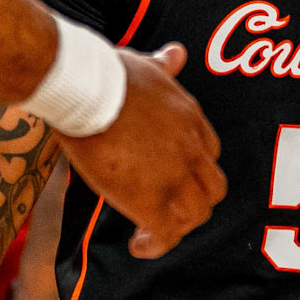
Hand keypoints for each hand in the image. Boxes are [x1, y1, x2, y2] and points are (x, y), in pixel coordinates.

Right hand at [59, 43, 225, 258]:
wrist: (86, 88)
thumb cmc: (106, 73)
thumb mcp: (145, 64)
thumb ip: (163, 64)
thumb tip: (176, 53)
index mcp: (191, 118)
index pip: (209, 152)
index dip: (192, 170)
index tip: (171, 176)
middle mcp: (191, 149)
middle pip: (213, 189)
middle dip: (193, 203)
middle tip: (167, 211)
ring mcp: (174, 176)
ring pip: (195, 216)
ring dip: (176, 227)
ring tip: (150, 233)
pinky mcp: (149, 199)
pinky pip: (166, 234)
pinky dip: (155, 245)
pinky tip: (137, 246)